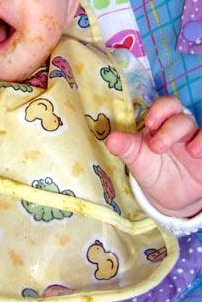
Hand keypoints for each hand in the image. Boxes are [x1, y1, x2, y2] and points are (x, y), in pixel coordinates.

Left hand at [106, 96, 201, 217]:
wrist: (168, 195)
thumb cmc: (151, 169)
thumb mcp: (136, 158)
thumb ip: (125, 147)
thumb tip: (109, 139)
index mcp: (160, 124)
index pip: (165, 106)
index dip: (160, 110)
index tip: (149, 123)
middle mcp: (180, 129)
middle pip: (181, 117)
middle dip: (170, 129)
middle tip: (157, 147)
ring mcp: (195, 141)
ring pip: (199, 128)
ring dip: (196, 136)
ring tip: (190, 151)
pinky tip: (197, 153)